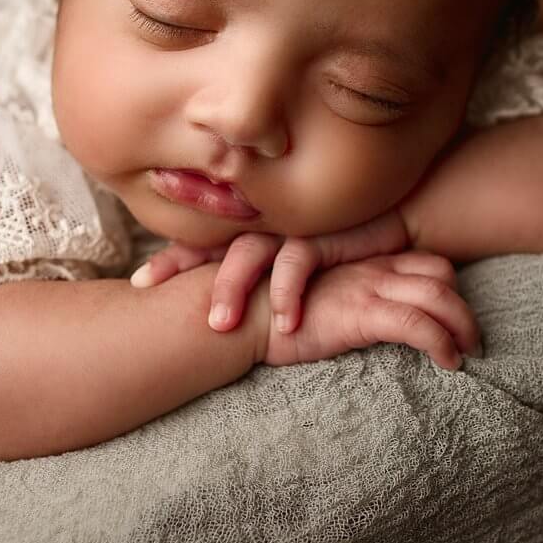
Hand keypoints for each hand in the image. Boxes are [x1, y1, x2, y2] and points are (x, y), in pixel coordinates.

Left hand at [129, 208, 412, 335]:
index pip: (204, 240)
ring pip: (249, 251)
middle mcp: (269, 221)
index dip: (171, 259)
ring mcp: (295, 223)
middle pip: (214, 242)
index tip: (136, 282)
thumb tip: (218, 306)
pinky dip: (288, 291)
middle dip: (185, 270)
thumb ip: (264, 272)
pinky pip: (299, 260)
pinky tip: (283, 323)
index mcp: (256, 227)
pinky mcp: (327, 231)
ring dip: (233, 287)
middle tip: (154, 297)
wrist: (405, 217)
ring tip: (220, 326)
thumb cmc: (347, 242)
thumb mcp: (299, 257)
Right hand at [251, 250, 481, 370]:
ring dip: (464, 327)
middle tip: (475, 342)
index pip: (426, 264)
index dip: (448, 290)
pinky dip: (442, 344)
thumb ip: (347, 302)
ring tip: (467, 355)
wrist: (239, 314)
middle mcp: (372, 268)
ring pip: (439, 298)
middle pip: (443, 275)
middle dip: (466, 309)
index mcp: (365, 262)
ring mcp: (368, 287)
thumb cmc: (271, 313)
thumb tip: (370, 326)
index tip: (455, 323)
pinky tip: (448, 363)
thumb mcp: (318, 300)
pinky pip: (417, 325)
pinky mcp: (360, 312)